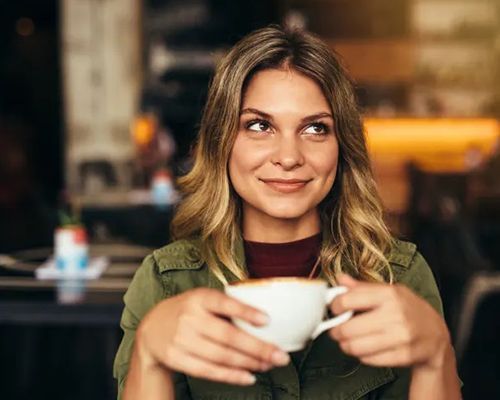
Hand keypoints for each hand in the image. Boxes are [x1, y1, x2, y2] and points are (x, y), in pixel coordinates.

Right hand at [135, 288, 290, 385]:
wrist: (151, 329)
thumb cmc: (187, 311)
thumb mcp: (201, 299)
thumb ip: (226, 305)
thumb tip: (266, 319)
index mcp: (199, 298)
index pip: (224, 303)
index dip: (245, 312)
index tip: (267, 320)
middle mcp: (189, 317)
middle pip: (228, 336)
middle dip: (258, 348)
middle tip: (281, 356)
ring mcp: (181, 340)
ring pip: (221, 356)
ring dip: (249, 363)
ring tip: (269, 365)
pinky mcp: (177, 359)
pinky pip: (209, 371)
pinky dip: (231, 376)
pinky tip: (249, 376)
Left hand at [329, 274, 451, 370]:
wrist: (436, 335)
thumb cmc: (409, 310)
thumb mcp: (390, 291)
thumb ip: (363, 287)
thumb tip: (340, 278)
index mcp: (389, 294)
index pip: (347, 300)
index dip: (335, 306)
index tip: (335, 309)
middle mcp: (395, 314)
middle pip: (348, 328)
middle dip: (336, 331)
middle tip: (336, 330)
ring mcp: (400, 337)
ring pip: (355, 347)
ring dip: (345, 345)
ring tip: (347, 341)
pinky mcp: (403, 356)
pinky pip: (368, 359)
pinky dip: (361, 355)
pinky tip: (365, 349)